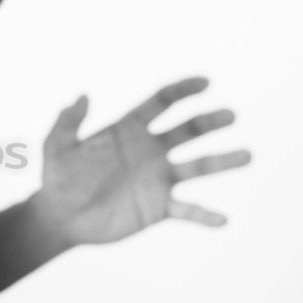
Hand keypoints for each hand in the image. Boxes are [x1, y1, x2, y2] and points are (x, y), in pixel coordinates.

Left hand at [40, 76, 250, 244]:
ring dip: (223, 161)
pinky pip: (188, 210)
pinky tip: (222, 220)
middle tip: (230, 116)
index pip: (162, 103)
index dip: (183, 90)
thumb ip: (67, 122)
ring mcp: (157, 179)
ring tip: (247, 155)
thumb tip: (82, 95)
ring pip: (197, 166)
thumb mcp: (56, 146)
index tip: (205, 83)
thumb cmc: (56, 178)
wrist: (60, 217)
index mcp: (129, 129)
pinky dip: (205, 215)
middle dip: (209, 122)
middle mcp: (150, 151)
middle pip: (187, 130)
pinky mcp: (158, 208)